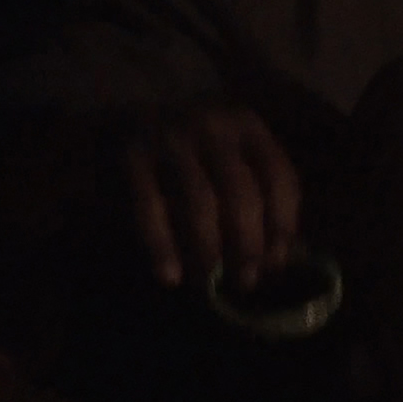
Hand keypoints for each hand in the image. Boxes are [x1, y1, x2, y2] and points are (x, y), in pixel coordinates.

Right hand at [119, 100, 299, 289]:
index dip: (283, 224)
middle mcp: (213, 125)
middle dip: (248, 244)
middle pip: (242, 193)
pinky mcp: (132, 156)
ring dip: (209, 249)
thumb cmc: (188, 147)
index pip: (279, 177)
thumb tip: (277, 257)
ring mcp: (171, 137)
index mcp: (247, 124)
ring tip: (210, 284)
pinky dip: (162, 247)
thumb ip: (254, 190)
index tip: (276, 263)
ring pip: (201, 203)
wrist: (119, 117)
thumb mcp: (228, 153)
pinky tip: (170, 277)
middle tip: (246, 282)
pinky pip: (152, 210)